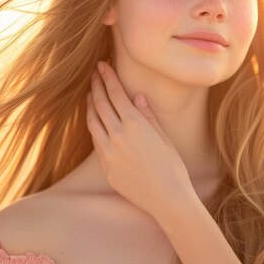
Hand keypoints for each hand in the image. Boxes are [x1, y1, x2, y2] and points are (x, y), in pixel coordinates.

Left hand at [86, 61, 194, 218]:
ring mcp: (108, 152)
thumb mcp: (164, 137)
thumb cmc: (172, 167)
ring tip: (90, 94)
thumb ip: (147, 116)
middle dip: (96, 85)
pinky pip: (95, 141)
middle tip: (93, 73)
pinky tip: (95, 121)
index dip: (107, 77)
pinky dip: (94, 126)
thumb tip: (136, 97)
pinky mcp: (105, 166)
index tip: (102, 65)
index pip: (116, 94)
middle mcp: (118, 135)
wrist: (166, 198)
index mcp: (135, 124)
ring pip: (93, 122)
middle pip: (100, 104)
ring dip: (90, 105)